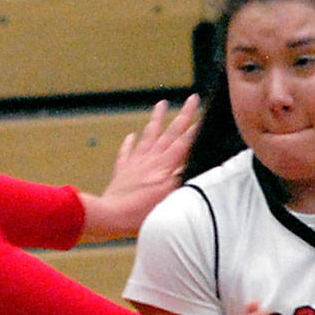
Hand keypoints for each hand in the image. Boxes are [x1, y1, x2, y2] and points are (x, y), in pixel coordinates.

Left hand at [78, 96, 199, 240]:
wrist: (110, 216)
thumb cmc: (140, 213)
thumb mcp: (169, 200)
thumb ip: (181, 181)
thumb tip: (192, 167)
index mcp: (164, 167)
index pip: (183, 143)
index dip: (195, 129)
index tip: (205, 114)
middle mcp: (150, 160)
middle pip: (169, 133)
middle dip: (183, 115)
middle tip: (192, 99)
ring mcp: (135, 164)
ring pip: (148, 136)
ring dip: (156, 119)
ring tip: (161, 103)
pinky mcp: (122, 172)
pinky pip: (126, 153)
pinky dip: (129, 143)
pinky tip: (131, 135)